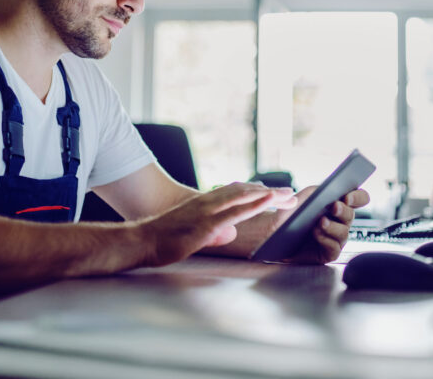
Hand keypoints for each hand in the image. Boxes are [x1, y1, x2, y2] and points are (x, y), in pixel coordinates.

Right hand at [140, 183, 295, 266]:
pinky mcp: (206, 223)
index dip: (257, 192)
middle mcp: (208, 202)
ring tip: (287, 194)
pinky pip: (235, 211)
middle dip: (269, 192)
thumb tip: (230, 233)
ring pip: (244, 196)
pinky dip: (255, 203)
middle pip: (245, 192)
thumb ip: (213, 232)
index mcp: (205, 204)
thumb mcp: (194, 235)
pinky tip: (268, 199)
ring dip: (268, 194)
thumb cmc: (163, 240)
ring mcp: (208, 210)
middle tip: (290, 194)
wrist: (142, 241)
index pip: (236, 193)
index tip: (274, 193)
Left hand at [277, 187, 370, 263]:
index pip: (359, 198)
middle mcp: (339, 221)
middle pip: (351, 215)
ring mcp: (335, 237)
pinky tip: (316, 233)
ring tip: (321, 222)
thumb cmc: (288, 215)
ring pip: (344, 232)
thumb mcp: (299, 199)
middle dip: (344, 210)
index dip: (358, 196)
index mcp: (337, 204)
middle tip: (334, 207)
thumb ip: (311, 192)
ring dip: (333, 226)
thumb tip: (321, 190)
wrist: (274, 234)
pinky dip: (326, 239)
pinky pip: (334, 247)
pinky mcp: (327, 253)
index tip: (348, 196)